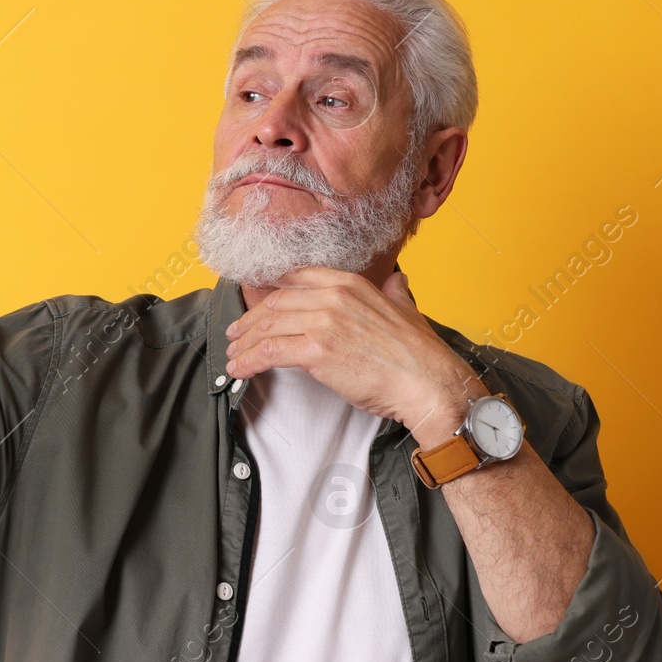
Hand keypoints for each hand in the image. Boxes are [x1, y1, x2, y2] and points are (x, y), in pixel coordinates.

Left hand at [224, 266, 486, 439]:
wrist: (428, 382)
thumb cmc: (417, 355)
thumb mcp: (406, 309)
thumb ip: (394, 292)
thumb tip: (396, 281)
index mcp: (350, 283)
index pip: (295, 279)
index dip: (270, 293)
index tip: (257, 306)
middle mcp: (333, 296)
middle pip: (276, 304)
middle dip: (250, 321)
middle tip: (236, 335)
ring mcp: (324, 322)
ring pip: (268, 327)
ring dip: (244, 344)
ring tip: (233, 356)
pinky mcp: (317, 351)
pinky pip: (270, 352)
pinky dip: (249, 360)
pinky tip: (240, 369)